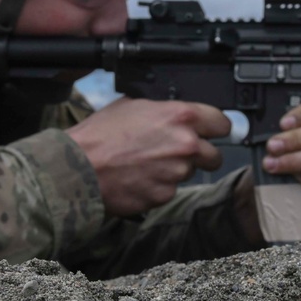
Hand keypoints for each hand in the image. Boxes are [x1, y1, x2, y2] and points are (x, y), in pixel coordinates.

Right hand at [65, 97, 230, 217]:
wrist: (78, 168)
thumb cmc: (100, 134)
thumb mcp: (133, 105)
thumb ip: (164, 109)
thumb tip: (176, 111)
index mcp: (181, 116)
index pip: (222, 123)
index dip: (215, 128)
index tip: (212, 132)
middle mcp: (185, 145)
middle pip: (214, 155)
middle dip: (201, 154)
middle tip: (178, 152)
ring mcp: (177, 173)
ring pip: (190, 173)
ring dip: (176, 170)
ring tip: (148, 163)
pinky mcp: (165, 195)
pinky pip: (171, 190)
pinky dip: (159, 186)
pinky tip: (140, 177)